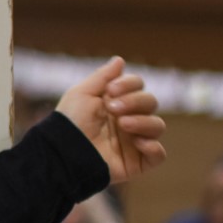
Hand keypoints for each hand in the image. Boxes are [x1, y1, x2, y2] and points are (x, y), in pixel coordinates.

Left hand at [55, 57, 166, 183]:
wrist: (64, 152)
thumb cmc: (69, 122)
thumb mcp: (82, 94)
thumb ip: (102, 77)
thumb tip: (119, 60)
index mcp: (116, 102)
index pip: (138, 86)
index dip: (130, 84)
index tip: (111, 91)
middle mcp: (128, 120)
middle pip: (150, 102)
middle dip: (135, 101)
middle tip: (112, 109)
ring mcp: (133, 141)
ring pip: (158, 126)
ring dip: (143, 121)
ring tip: (123, 124)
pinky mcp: (136, 161)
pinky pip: (159, 154)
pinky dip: (153, 147)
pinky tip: (137, 142)